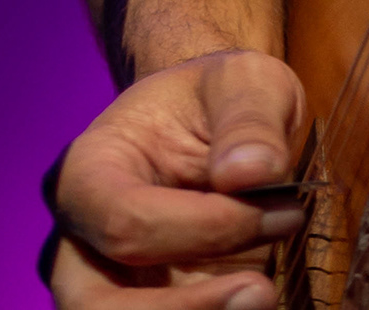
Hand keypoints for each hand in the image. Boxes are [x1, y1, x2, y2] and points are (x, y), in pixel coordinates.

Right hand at [45, 48, 308, 306]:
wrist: (216, 120)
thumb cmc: (221, 96)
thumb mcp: (246, 81)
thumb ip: (249, 118)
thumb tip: (252, 171)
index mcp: (88, 171)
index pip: (126, 222)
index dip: (203, 229)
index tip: (286, 211)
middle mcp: (82, 239)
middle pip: (95, 305)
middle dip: (181, 309)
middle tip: (262, 292)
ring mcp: (106, 282)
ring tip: (261, 298)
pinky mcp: (147, 305)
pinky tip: (253, 303)